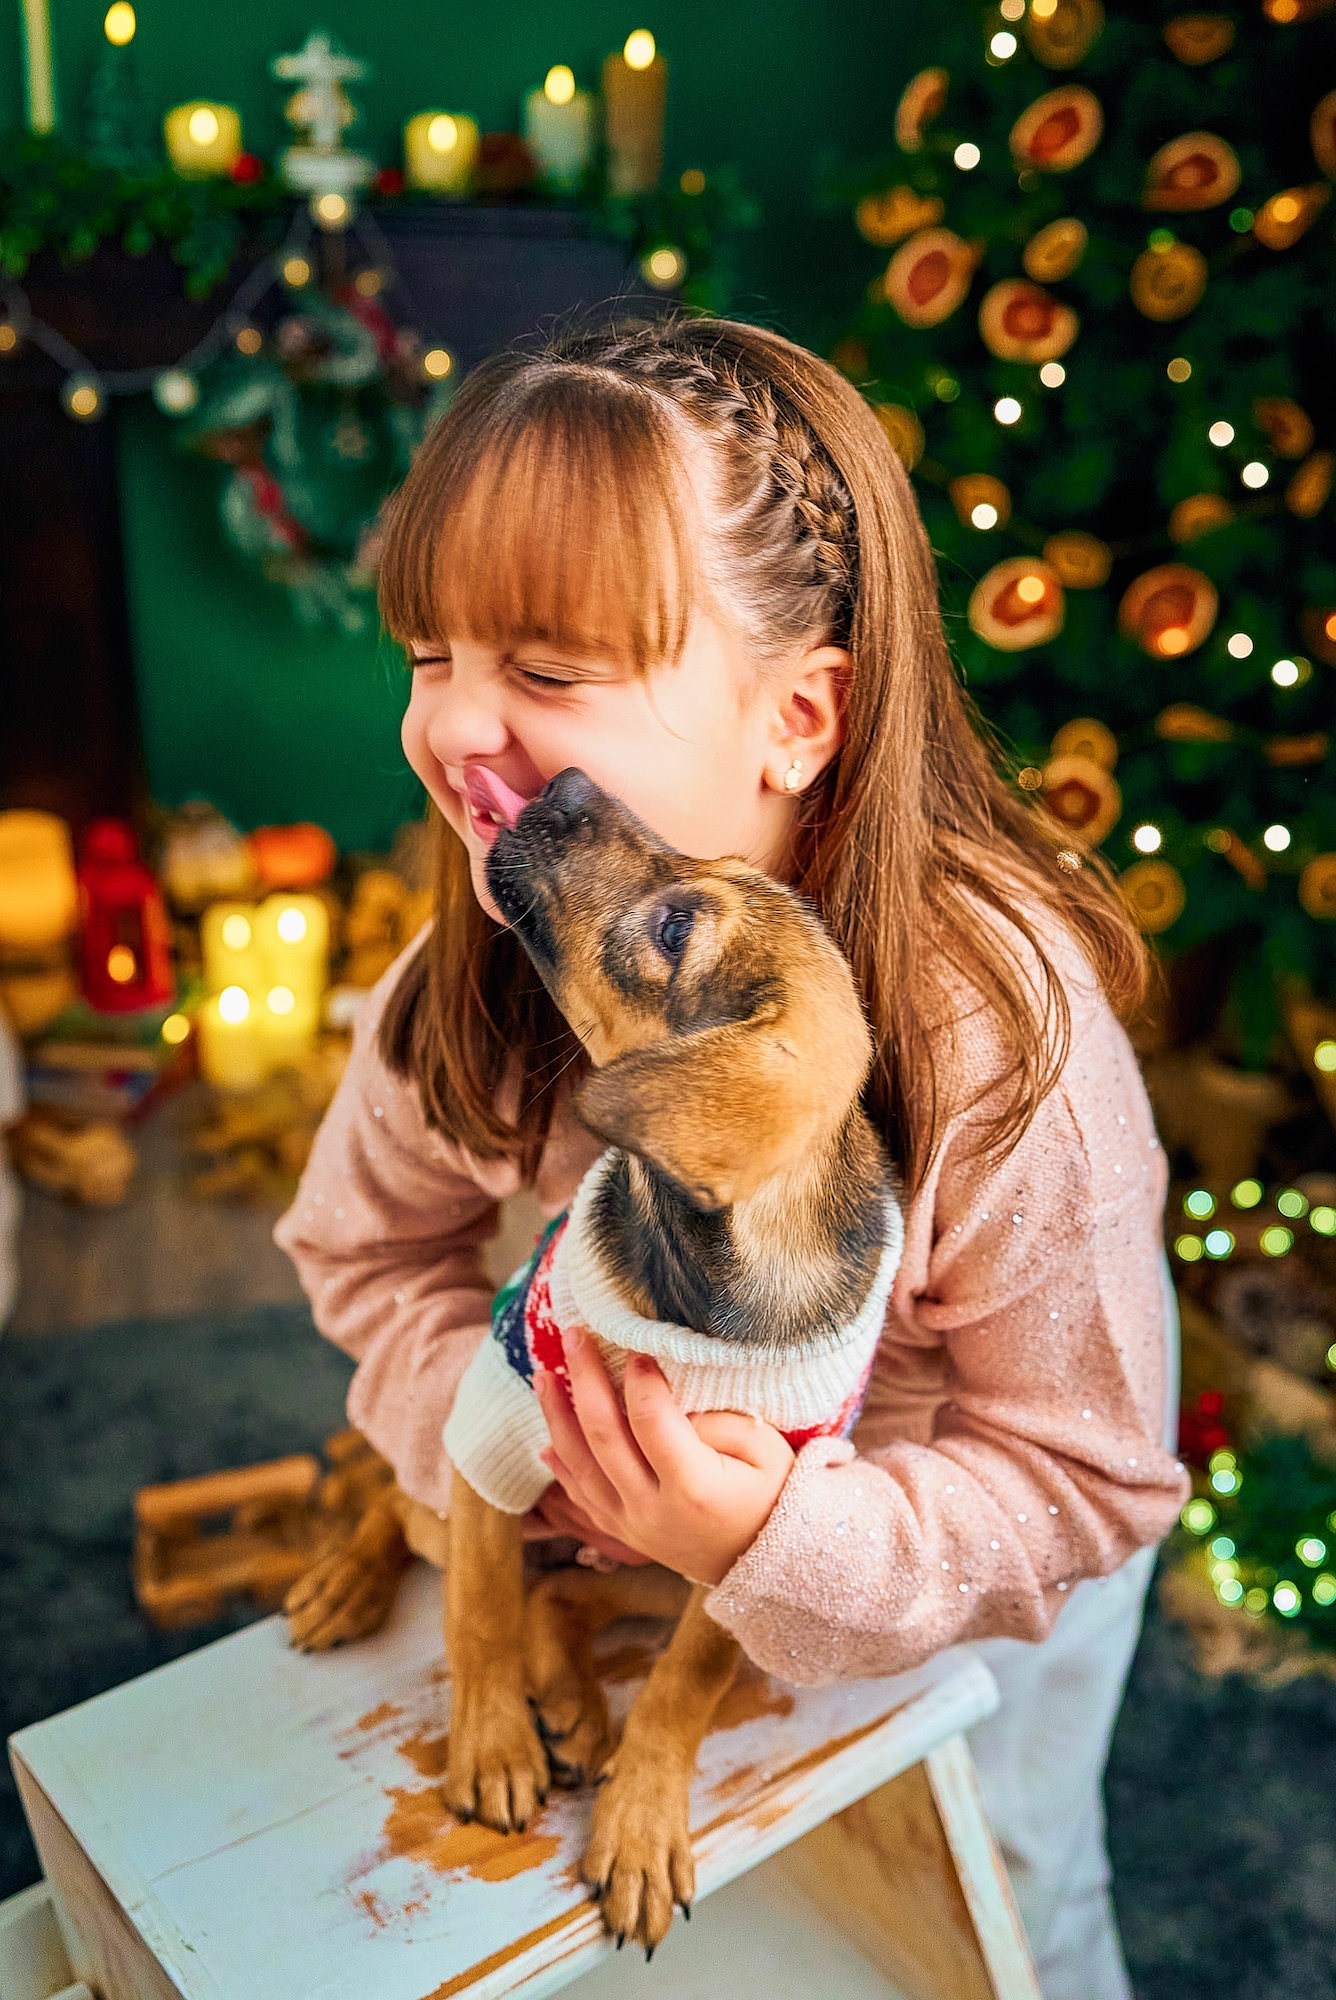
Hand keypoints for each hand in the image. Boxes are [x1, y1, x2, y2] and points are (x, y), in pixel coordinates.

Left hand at [533, 1325, 796, 1587]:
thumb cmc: (773, 1495)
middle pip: (604, 1437)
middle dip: (584, 1379)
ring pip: (580, 1467)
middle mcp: (653, 1510)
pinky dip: (561, 1465)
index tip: (637, 1344)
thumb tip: (667, 1400)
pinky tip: (546, 1439)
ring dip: (557, 1418)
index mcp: (694, 1488)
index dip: (641, 1379)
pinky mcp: (623, 1533)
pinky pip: (581, 1498)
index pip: (651, 1422)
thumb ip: (717, 1422)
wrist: (767, 1563)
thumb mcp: (765, 1452)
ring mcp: (632, 1526)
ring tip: (543, 1375)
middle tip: (574, 1335)